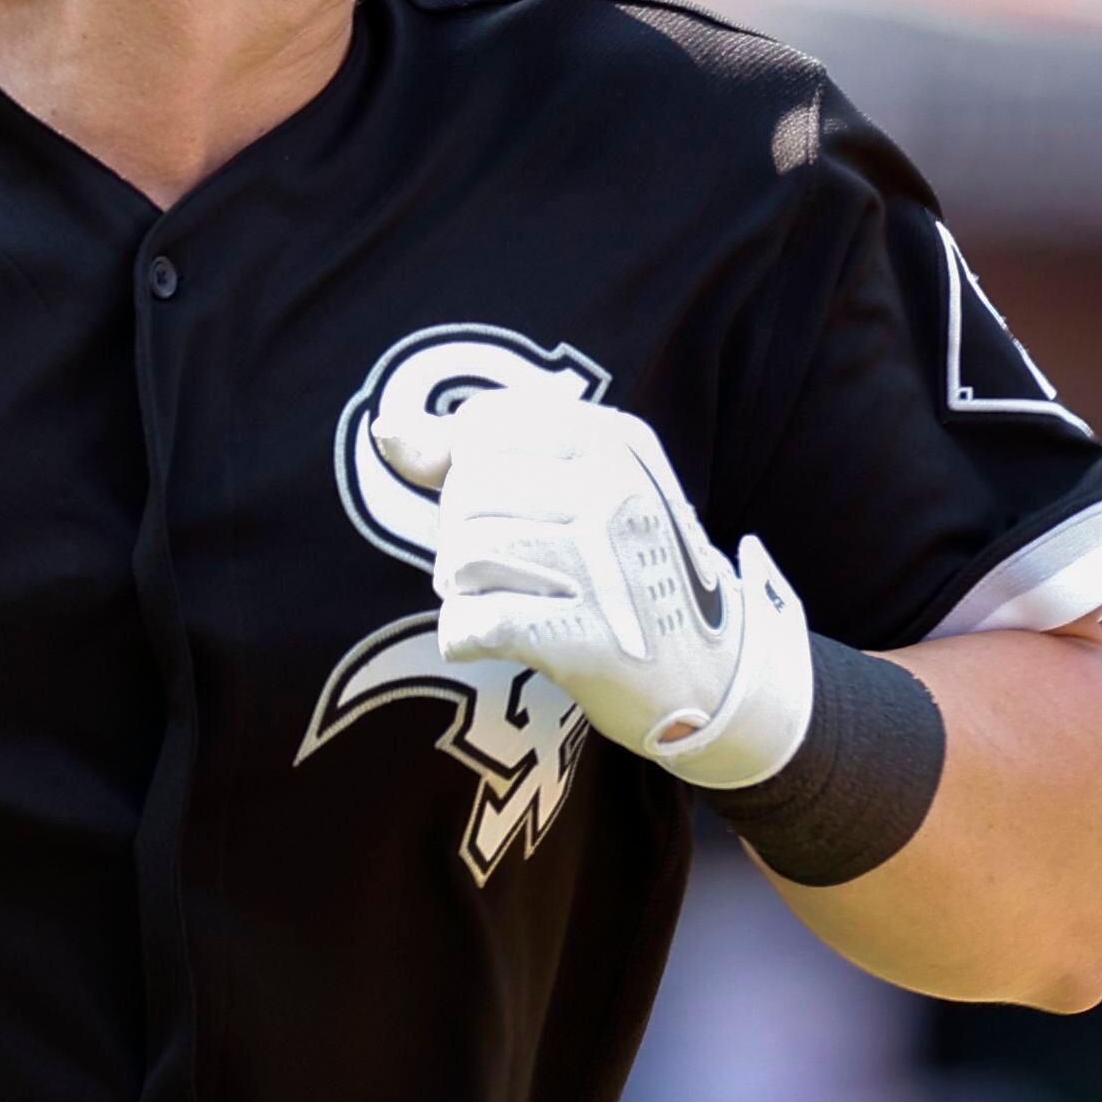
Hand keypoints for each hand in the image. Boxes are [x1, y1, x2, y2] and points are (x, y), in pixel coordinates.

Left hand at [371, 389, 815, 788]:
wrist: (714, 672)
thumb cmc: (624, 568)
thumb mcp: (579, 485)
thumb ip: (474, 451)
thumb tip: (387, 429)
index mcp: (613, 440)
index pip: (482, 428)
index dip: (467, 473)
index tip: (506, 507)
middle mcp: (614, 491)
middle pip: (466, 493)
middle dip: (463, 536)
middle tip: (509, 568)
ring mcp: (606, 564)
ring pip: (464, 555)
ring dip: (465, 587)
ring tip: (508, 598)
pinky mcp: (590, 639)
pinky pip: (476, 623)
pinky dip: (466, 636)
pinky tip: (496, 638)